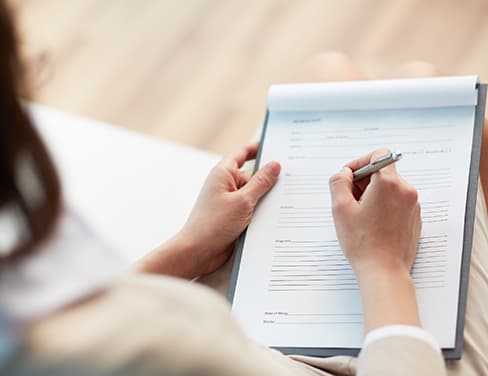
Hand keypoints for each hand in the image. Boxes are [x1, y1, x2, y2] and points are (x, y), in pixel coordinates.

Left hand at [137, 142, 280, 278]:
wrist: (197, 252)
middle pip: (252, 175)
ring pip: (255, 194)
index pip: (242, 153)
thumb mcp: (243, 201)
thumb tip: (274, 165)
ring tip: (288, 198)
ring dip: (267, 197)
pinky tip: (277, 215)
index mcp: (224, 173)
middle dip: (269, 177)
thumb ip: (261, 182)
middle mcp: (226, 185)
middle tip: (292, 176)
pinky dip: (263, 210)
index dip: (257, 147)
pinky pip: (252, 208)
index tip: (275, 145)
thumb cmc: (212, 224)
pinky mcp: (234, 217)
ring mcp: (230, 202)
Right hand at [329, 149, 421, 331]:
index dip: (360, 162)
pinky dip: (383, 206)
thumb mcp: (340, 208)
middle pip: (382, 171)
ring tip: (359, 215)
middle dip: (363, 181)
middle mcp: (405, 190)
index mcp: (389, 183)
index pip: (378, 155)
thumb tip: (343, 174)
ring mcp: (412, 205)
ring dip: (372, 194)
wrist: (384, 271)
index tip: (349, 178)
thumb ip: (338, 182)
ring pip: (389, 187)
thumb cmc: (363, 243)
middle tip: (349, 200)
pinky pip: (396, 202)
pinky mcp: (414, 218)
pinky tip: (371, 224)